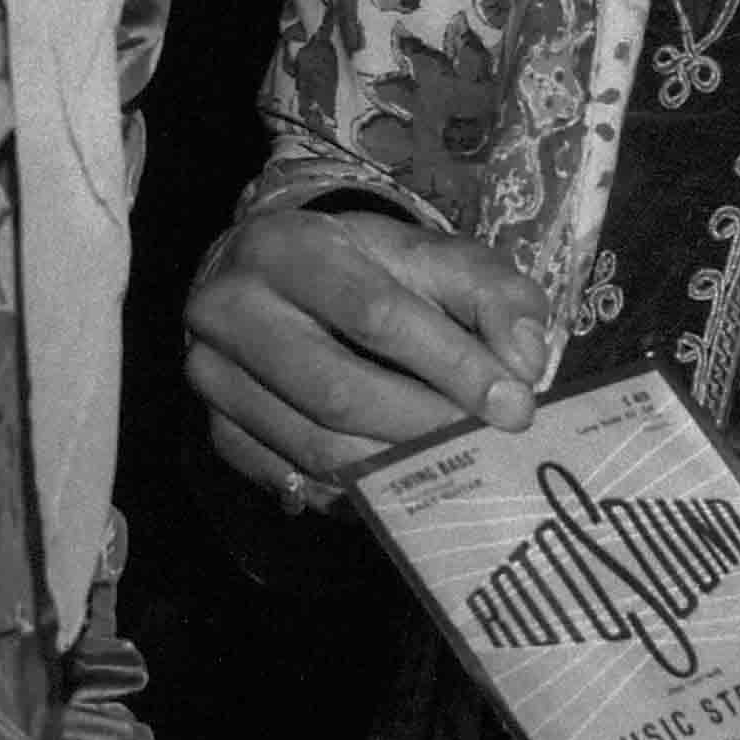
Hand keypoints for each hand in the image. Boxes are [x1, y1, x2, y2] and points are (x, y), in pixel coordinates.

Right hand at [184, 207, 549, 508]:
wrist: (277, 277)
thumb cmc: (365, 266)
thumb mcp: (431, 255)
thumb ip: (490, 292)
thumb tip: (525, 361)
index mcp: (286, 248)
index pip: (374, 314)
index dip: (451, 362)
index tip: (514, 401)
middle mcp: (231, 312)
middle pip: (337, 390)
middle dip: (427, 424)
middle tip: (490, 443)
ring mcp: (214, 379)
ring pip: (313, 446)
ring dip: (400, 468)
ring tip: (461, 467)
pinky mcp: (217, 433)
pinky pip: (294, 481)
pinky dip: (358, 491)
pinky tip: (407, 484)